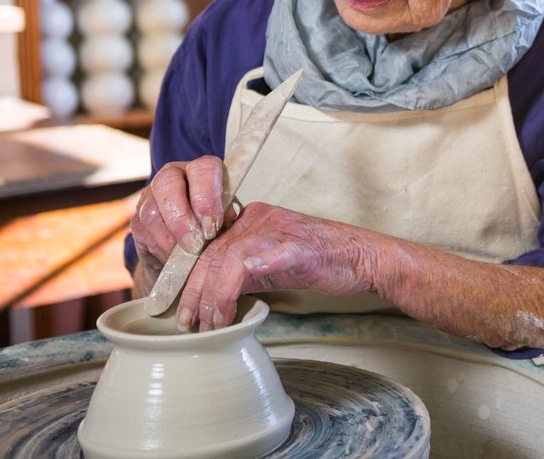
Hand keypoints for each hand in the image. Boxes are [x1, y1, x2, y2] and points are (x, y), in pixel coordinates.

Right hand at [130, 156, 230, 285]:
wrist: (186, 249)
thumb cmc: (212, 229)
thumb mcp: (226, 220)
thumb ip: (227, 216)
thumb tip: (226, 216)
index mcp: (201, 171)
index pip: (204, 169)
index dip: (207, 197)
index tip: (212, 224)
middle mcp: (174, 175)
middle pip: (169, 183)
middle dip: (183, 217)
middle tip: (196, 242)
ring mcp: (151, 194)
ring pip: (152, 209)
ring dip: (171, 235)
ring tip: (188, 251)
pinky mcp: (138, 217)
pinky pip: (144, 228)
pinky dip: (160, 244)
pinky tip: (173, 254)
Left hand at [175, 201, 374, 331]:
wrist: (362, 257)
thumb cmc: (319, 262)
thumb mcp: (270, 264)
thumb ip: (241, 273)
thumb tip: (210, 298)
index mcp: (252, 219)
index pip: (208, 248)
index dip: (189, 280)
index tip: (181, 310)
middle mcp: (261, 218)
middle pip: (213, 254)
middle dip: (196, 294)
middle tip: (190, 325)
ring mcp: (282, 230)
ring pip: (233, 258)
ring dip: (218, 296)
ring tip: (214, 324)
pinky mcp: (302, 247)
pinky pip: (274, 254)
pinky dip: (257, 267)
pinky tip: (244, 284)